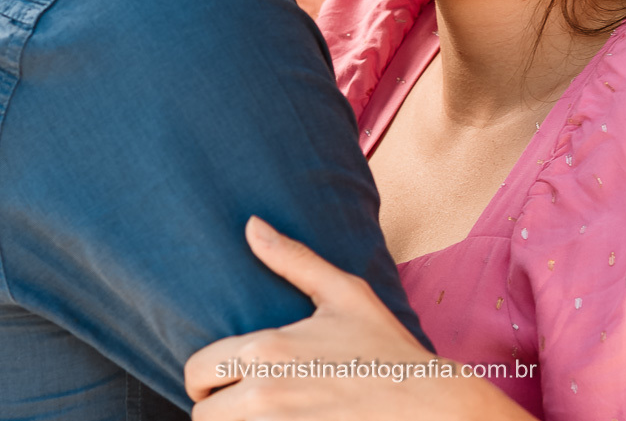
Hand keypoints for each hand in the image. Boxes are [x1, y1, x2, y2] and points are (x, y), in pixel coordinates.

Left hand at [184, 217, 529, 420]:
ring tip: (262, 417)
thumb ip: (293, 259)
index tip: (222, 382)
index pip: (196, 371)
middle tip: (241, 405)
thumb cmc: (387, 347)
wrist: (429, 405)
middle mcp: (265, 394)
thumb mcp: (345, 294)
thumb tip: (251, 224)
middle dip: (218, 409)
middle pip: (204, 416)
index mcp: (267, 349)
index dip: (205, 379)